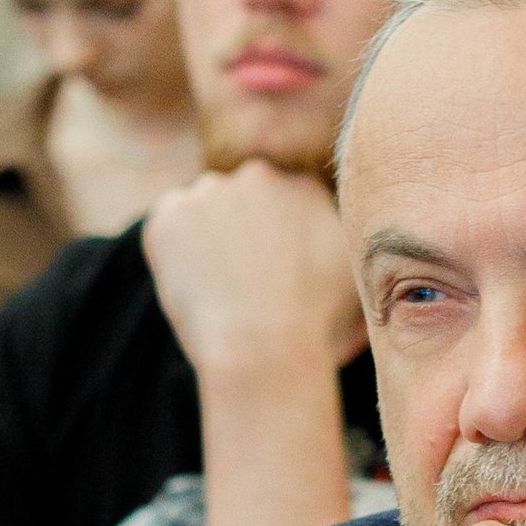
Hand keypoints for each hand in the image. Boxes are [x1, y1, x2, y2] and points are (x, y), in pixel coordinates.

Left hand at [143, 161, 364, 382]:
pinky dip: (173, 253)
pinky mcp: (168, 213)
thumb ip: (350, 253)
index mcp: (307, 188)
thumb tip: (357, 256)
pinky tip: (195, 288)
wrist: (262, 349)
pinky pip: (167, 226)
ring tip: (220, 290)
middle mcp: (261, 176)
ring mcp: (211, 191)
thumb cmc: (317, 331)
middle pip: (242, 200)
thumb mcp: (359, 285)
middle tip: (244, 283)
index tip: (275, 274)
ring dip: (206, 238)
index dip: (277, 242)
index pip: (282, 204)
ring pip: (203, 210)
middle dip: (242, 232)